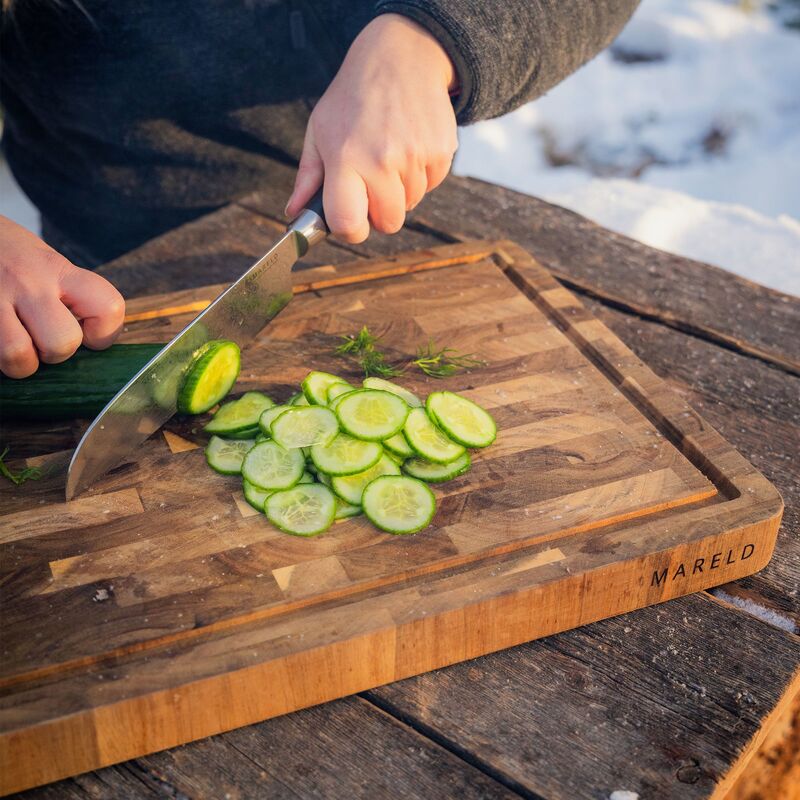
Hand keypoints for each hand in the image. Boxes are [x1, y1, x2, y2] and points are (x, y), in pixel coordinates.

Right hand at [0, 216, 124, 377]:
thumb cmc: (7, 255)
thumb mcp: (44, 261)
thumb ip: (69, 294)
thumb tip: (90, 343)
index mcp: (57, 269)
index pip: (108, 307)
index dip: (104, 333)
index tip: (89, 334)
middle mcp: (28, 283)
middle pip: (63, 341)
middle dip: (57, 353)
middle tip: (43, 342)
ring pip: (19, 355)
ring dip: (21, 362)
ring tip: (16, 345)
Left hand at [285, 13, 457, 242]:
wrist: (402, 56)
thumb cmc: (354, 96)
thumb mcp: (320, 130)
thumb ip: (308, 178)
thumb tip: (294, 213)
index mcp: (346, 159)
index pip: (349, 224)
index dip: (350, 231)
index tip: (350, 222)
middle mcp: (382, 160)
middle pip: (388, 223)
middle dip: (379, 212)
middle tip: (372, 185)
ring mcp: (415, 157)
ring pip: (411, 205)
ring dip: (400, 190)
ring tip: (390, 155)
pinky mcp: (440, 153)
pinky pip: (430, 186)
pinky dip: (420, 175)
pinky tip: (409, 147)